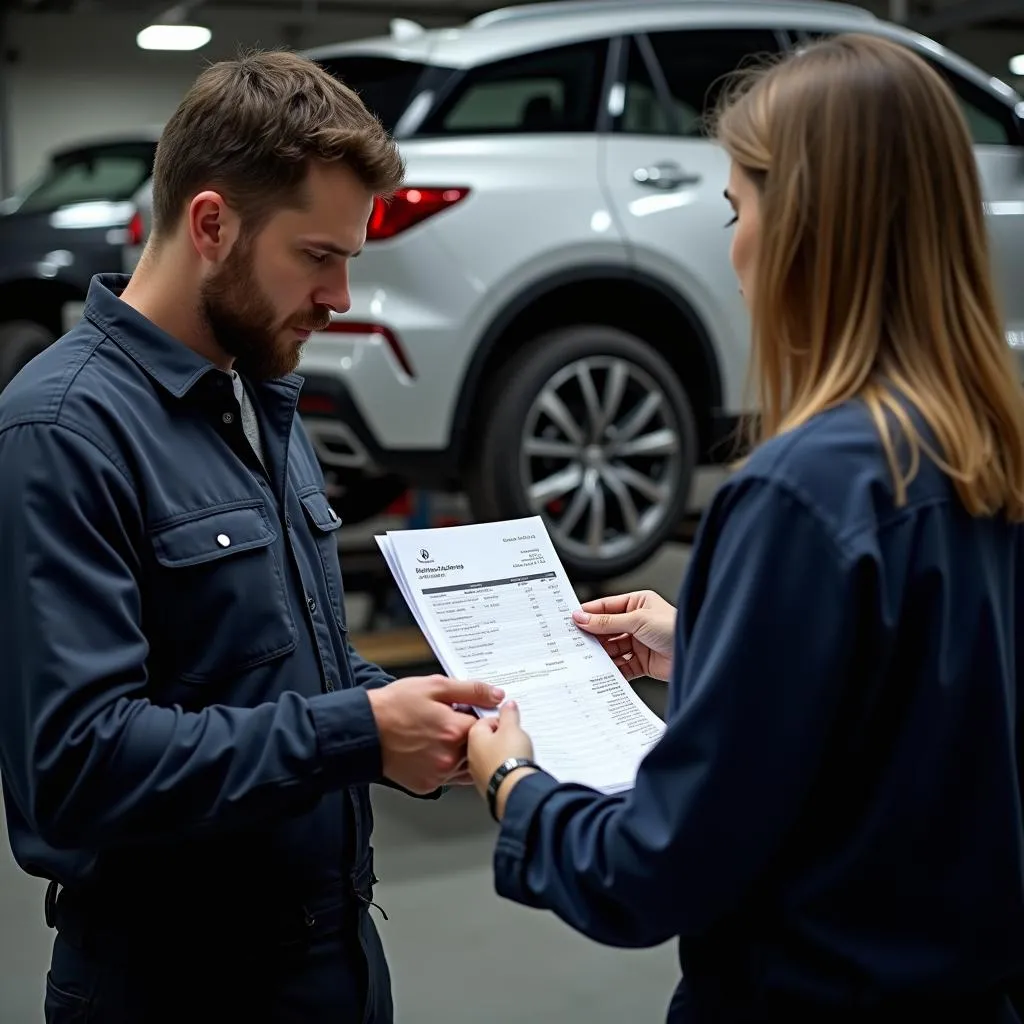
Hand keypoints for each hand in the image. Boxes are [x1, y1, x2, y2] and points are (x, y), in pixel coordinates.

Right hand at [366, 675, 503, 794]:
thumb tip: (496, 695)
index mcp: (454, 730)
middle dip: (473, 736)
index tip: (472, 712)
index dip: (482, 717)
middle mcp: (449, 757)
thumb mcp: (434, 686)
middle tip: (452, 724)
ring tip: (441, 737)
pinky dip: (447, 766)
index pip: (488, 726)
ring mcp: (438, 775)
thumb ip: (470, 690)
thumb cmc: (394, 706)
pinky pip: (449, 779)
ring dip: (463, 753)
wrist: (364, 730)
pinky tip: (433, 751)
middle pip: (479, 748)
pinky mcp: (427, 785)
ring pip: (467, 767)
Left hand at [468, 701, 534, 817]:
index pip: (485, 720)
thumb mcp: (512, 728)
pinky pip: (494, 771)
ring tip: (516, 754)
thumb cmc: (509, 759)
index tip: (511, 722)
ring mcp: (477, 771)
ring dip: (501, 753)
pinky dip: (502, 768)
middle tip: (515, 738)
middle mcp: (471, 754)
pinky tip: (513, 767)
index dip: (501, 720)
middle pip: (486, 738)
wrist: (513, 790)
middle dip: (501, 737)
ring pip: (490, 756)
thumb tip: (507, 706)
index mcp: (474, 735)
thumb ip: (509, 714)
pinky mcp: (486, 784)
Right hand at [572, 590, 676, 681]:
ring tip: (588, 658)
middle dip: (593, 636)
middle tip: (575, 642)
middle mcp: (637, 622)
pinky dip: (613, 669)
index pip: (606, 607)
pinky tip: (604, 670)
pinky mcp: (642, 662)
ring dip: (602, 654)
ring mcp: (639, 643)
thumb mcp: (637, 620)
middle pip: (607, 629)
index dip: (589, 613)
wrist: (694, 654)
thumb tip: (582, 617)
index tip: (571, 620)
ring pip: (612, 648)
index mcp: (638, 603)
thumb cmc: (674, 629)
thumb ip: (607, 621)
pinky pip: (622, 665)